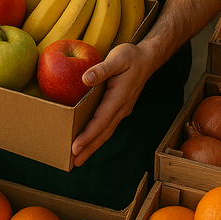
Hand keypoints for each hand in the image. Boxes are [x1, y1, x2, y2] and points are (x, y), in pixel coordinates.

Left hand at [71, 42, 152, 165]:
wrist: (147, 59)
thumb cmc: (131, 57)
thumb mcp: (117, 58)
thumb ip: (102, 69)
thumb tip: (85, 79)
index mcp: (119, 98)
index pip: (101, 121)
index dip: (88, 135)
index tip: (75, 147)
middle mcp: (121, 108)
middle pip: (103, 133)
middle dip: (89, 148)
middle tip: (73, 163)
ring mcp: (122, 110)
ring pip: (106, 132)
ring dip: (93, 146)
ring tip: (78, 158)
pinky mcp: (120, 108)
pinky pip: (107, 126)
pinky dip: (98, 136)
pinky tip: (90, 140)